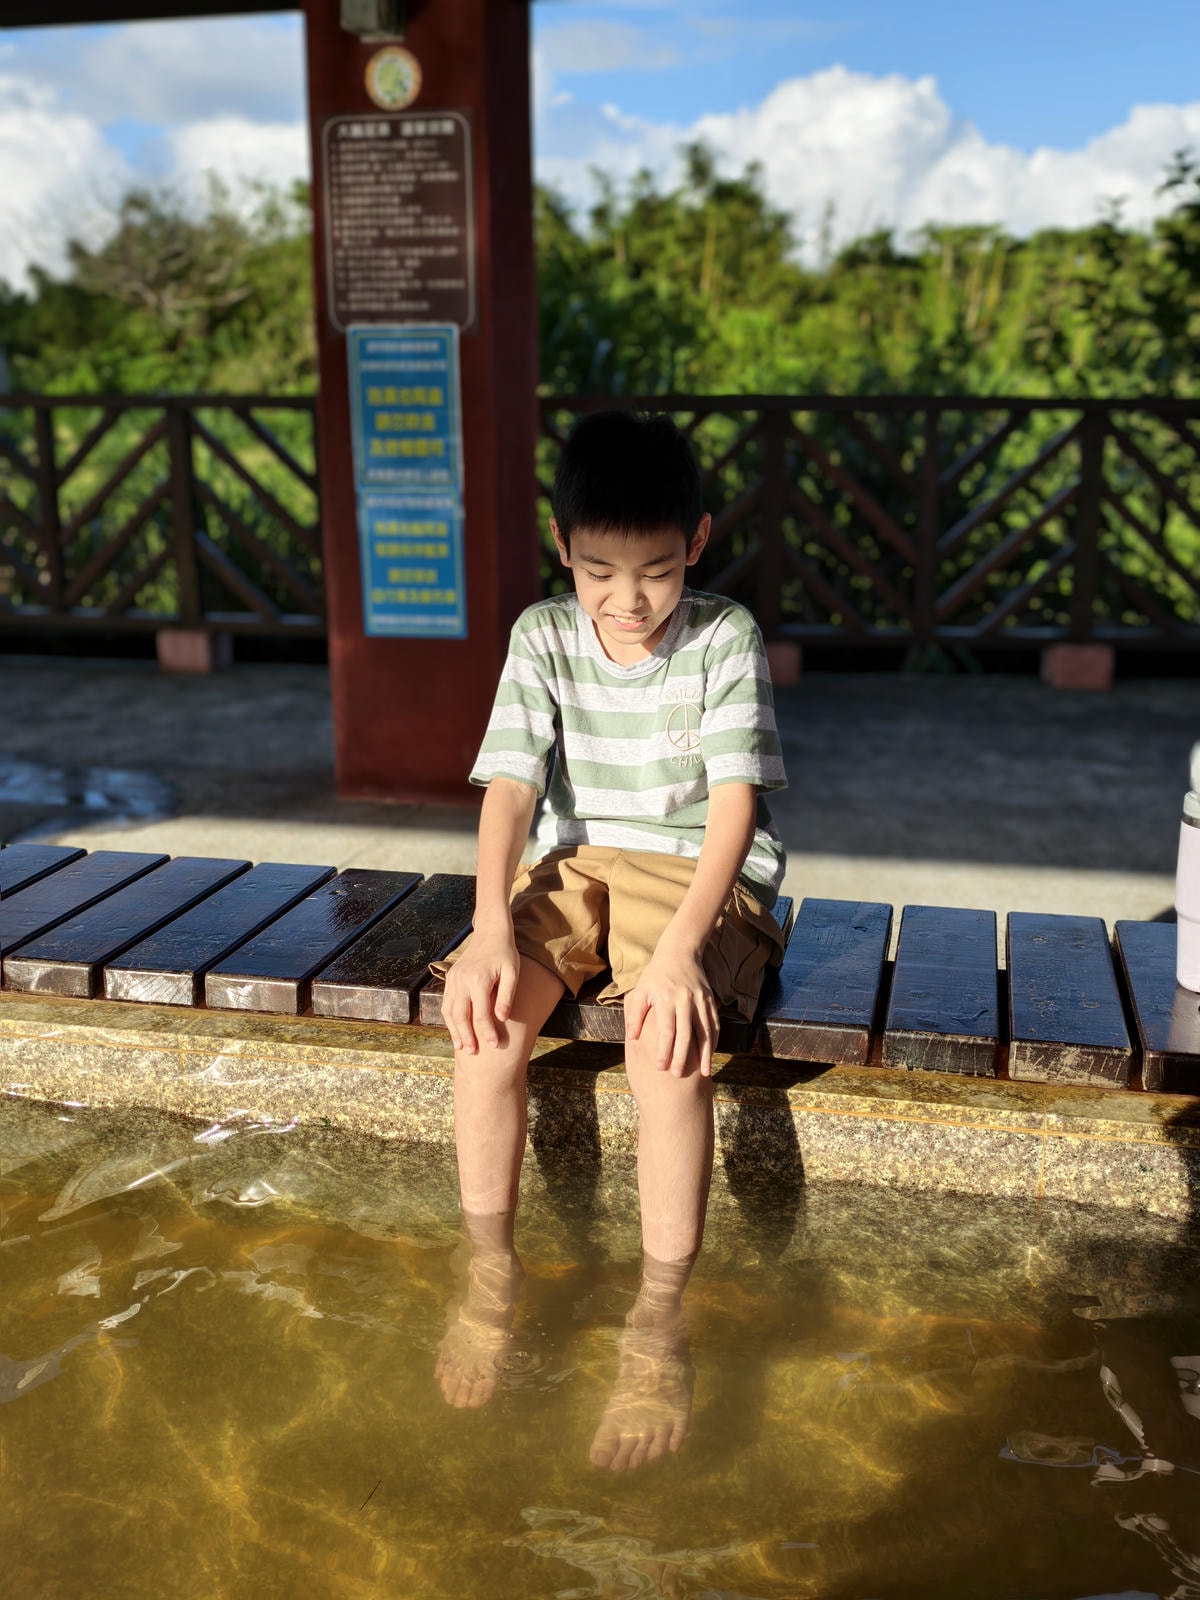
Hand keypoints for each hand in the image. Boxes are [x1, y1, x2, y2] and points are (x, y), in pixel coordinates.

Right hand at [444, 935, 519, 1053]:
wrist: (490, 932)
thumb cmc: (505, 954)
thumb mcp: (512, 973)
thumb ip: (507, 996)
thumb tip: (502, 1019)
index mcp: (479, 980)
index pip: (481, 1014)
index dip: (487, 1032)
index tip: (495, 1045)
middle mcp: (462, 981)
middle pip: (460, 1015)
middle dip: (466, 1036)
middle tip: (473, 1053)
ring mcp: (453, 979)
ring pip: (449, 1010)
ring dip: (454, 1030)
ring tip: (461, 1046)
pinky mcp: (450, 978)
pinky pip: (446, 1002)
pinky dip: (449, 1018)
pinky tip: (456, 1029)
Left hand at [624, 948, 720, 1078]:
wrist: (679, 952)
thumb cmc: (655, 974)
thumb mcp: (640, 990)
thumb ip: (635, 1014)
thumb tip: (631, 1038)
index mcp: (666, 999)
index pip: (666, 1030)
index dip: (664, 1050)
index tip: (660, 1067)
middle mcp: (685, 1000)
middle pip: (686, 1034)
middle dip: (682, 1056)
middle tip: (678, 1075)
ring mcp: (701, 1000)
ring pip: (706, 1031)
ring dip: (705, 1053)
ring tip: (703, 1072)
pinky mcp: (711, 1000)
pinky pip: (714, 1024)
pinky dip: (714, 1041)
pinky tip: (710, 1055)